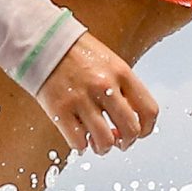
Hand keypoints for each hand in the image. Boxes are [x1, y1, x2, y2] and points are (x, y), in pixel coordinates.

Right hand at [37, 33, 159, 154]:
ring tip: (98, 144)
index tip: (140, 132)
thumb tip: (130, 116)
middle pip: (130, 129)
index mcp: (121, 73)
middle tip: (120, 142)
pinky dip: (80, 146)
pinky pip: (77, 141)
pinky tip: (79, 139)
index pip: (149, 110)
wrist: (43, 42)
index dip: (147, 128)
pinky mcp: (59, 110)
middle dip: (127, 142)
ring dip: (104, 148)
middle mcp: (104, 87)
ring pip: (105, 141)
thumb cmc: (77, 52)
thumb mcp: (110, 62)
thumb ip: (122, 87)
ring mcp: (82, 99)